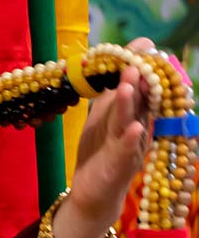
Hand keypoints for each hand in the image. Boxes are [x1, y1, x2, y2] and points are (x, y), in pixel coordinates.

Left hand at [67, 37, 155, 235]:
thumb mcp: (103, 118)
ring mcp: (130, 146)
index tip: (143, 46)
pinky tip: (135, 127)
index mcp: (133, 114)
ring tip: (130, 84)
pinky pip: (127, 149)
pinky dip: (131, 138)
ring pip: (132, 120)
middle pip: (142, 101)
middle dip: (141, 81)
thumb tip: (119, 64)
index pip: (142, 87)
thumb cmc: (100, 151)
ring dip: (132, 102)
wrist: (93, 190)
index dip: (143, 68)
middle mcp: (137, 126)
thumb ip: (112, 95)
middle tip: (136, 60)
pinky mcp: (120, 164)